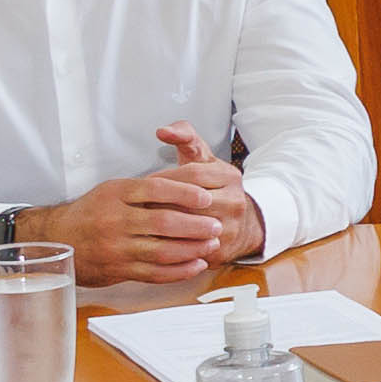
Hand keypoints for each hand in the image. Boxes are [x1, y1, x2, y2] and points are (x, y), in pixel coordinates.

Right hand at [26, 155, 238, 282]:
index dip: (184, 193)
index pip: (155, 189)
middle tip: (216, 224)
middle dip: (195, 225)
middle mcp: (115, 220)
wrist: (58, 239)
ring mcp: (117, 247)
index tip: (205, 197)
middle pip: (163, 222)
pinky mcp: (119, 270)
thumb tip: (184, 186)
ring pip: (162, 250)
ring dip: (192, 249)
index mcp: (116, 194)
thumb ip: (144, 189)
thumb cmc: (92, 212)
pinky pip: (155, 273)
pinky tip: (196, 265)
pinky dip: (179, 270)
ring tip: (212, 244)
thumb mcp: (112, 190)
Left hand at [153, 124, 268, 265]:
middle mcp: (235, 201)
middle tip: (138, 204)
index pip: (192, 174)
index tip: (146, 183)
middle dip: (161, 202)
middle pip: (189, 202)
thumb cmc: (212, 187)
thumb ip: (184, 137)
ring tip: (143, 221)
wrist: (242, 223)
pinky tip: (154, 240)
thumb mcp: (203, 159)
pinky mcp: (222, 250)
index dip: (165, 178)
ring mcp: (230, 227)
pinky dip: (170, 245)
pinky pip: (190, 248)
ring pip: (189, 227)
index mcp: (229, 175)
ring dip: (162, 225)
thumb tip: (163, 131)